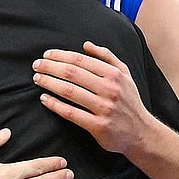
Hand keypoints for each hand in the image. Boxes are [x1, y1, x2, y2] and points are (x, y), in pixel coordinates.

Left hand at [32, 41, 148, 154]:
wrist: (142, 133)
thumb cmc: (129, 101)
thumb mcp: (125, 74)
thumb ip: (107, 56)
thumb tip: (86, 45)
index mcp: (114, 74)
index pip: (81, 60)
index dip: (60, 56)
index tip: (46, 55)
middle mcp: (109, 89)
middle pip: (72, 73)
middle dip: (50, 67)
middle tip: (36, 66)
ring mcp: (104, 108)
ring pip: (69, 91)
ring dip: (49, 83)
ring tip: (37, 79)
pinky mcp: (98, 126)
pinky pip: (71, 113)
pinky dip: (55, 105)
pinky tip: (44, 99)